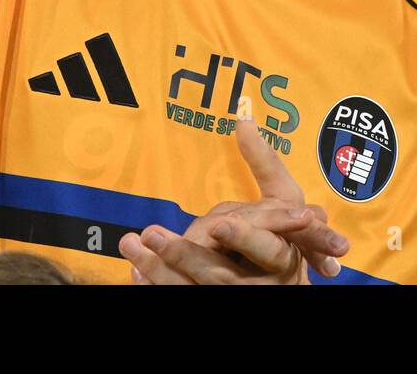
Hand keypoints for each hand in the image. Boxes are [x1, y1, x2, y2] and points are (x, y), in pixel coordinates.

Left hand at [119, 114, 348, 283]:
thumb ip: (264, 162)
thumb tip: (244, 114)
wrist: (282, 282)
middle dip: (184, 255)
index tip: (218, 224)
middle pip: (221, 274)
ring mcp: (237, 297)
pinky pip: (182, 297)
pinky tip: (135, 270)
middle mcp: (262, 285)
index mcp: (284, 257)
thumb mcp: (286, 197)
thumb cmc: (287, 233)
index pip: (265, 249)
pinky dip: (156, 284)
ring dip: (158, 269)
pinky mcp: (214, 302)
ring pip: (194, 289)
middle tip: (151, 233)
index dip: (242, 237)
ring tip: (130, 244)